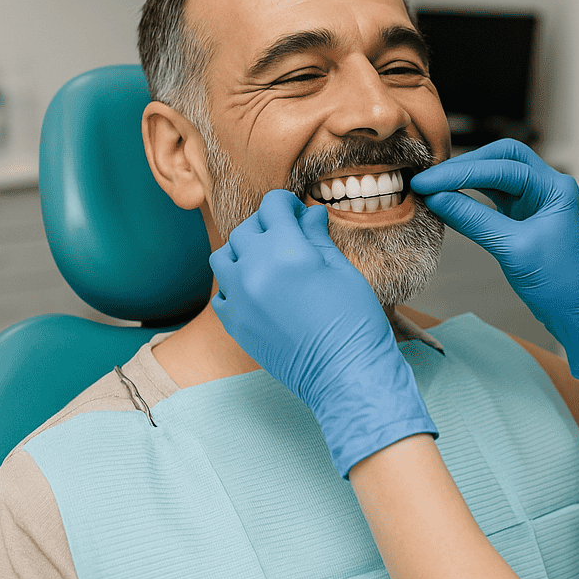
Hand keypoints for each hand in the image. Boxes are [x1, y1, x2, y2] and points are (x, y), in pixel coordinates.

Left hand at [209, 189, 435, 477]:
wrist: (347, 375)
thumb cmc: (356, 323)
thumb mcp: (343, 272)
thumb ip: (319, 239)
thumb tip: (310, 214)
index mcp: (288, 252)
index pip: (273, 207)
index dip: (286, 203)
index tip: (296, 210)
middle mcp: (256, 270)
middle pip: (246, 228)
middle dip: (266, 225)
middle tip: (287, 234)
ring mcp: (240, 299)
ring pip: (223, 256)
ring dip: (242, 251)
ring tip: (265, 260)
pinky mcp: (235, 325)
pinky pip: (222, 293)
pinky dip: (236, 285)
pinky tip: (259, 291)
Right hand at [410, 140, 578, 380]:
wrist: (575, 311)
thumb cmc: (556, 283)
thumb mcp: (511, 249)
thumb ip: (473, 220)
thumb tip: (435, 198)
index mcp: (555, 189)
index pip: (504, 167)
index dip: (462, 173)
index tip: (428, 183)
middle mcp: (548, 186)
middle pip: (502, 158)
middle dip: (465, 165)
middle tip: (429, 178)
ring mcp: (536, 199)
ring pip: (496, 173)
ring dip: (465, 177)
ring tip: (432, 186)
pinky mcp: (523, 214)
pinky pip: (494, 194)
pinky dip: (470, 194)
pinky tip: (448, 198)